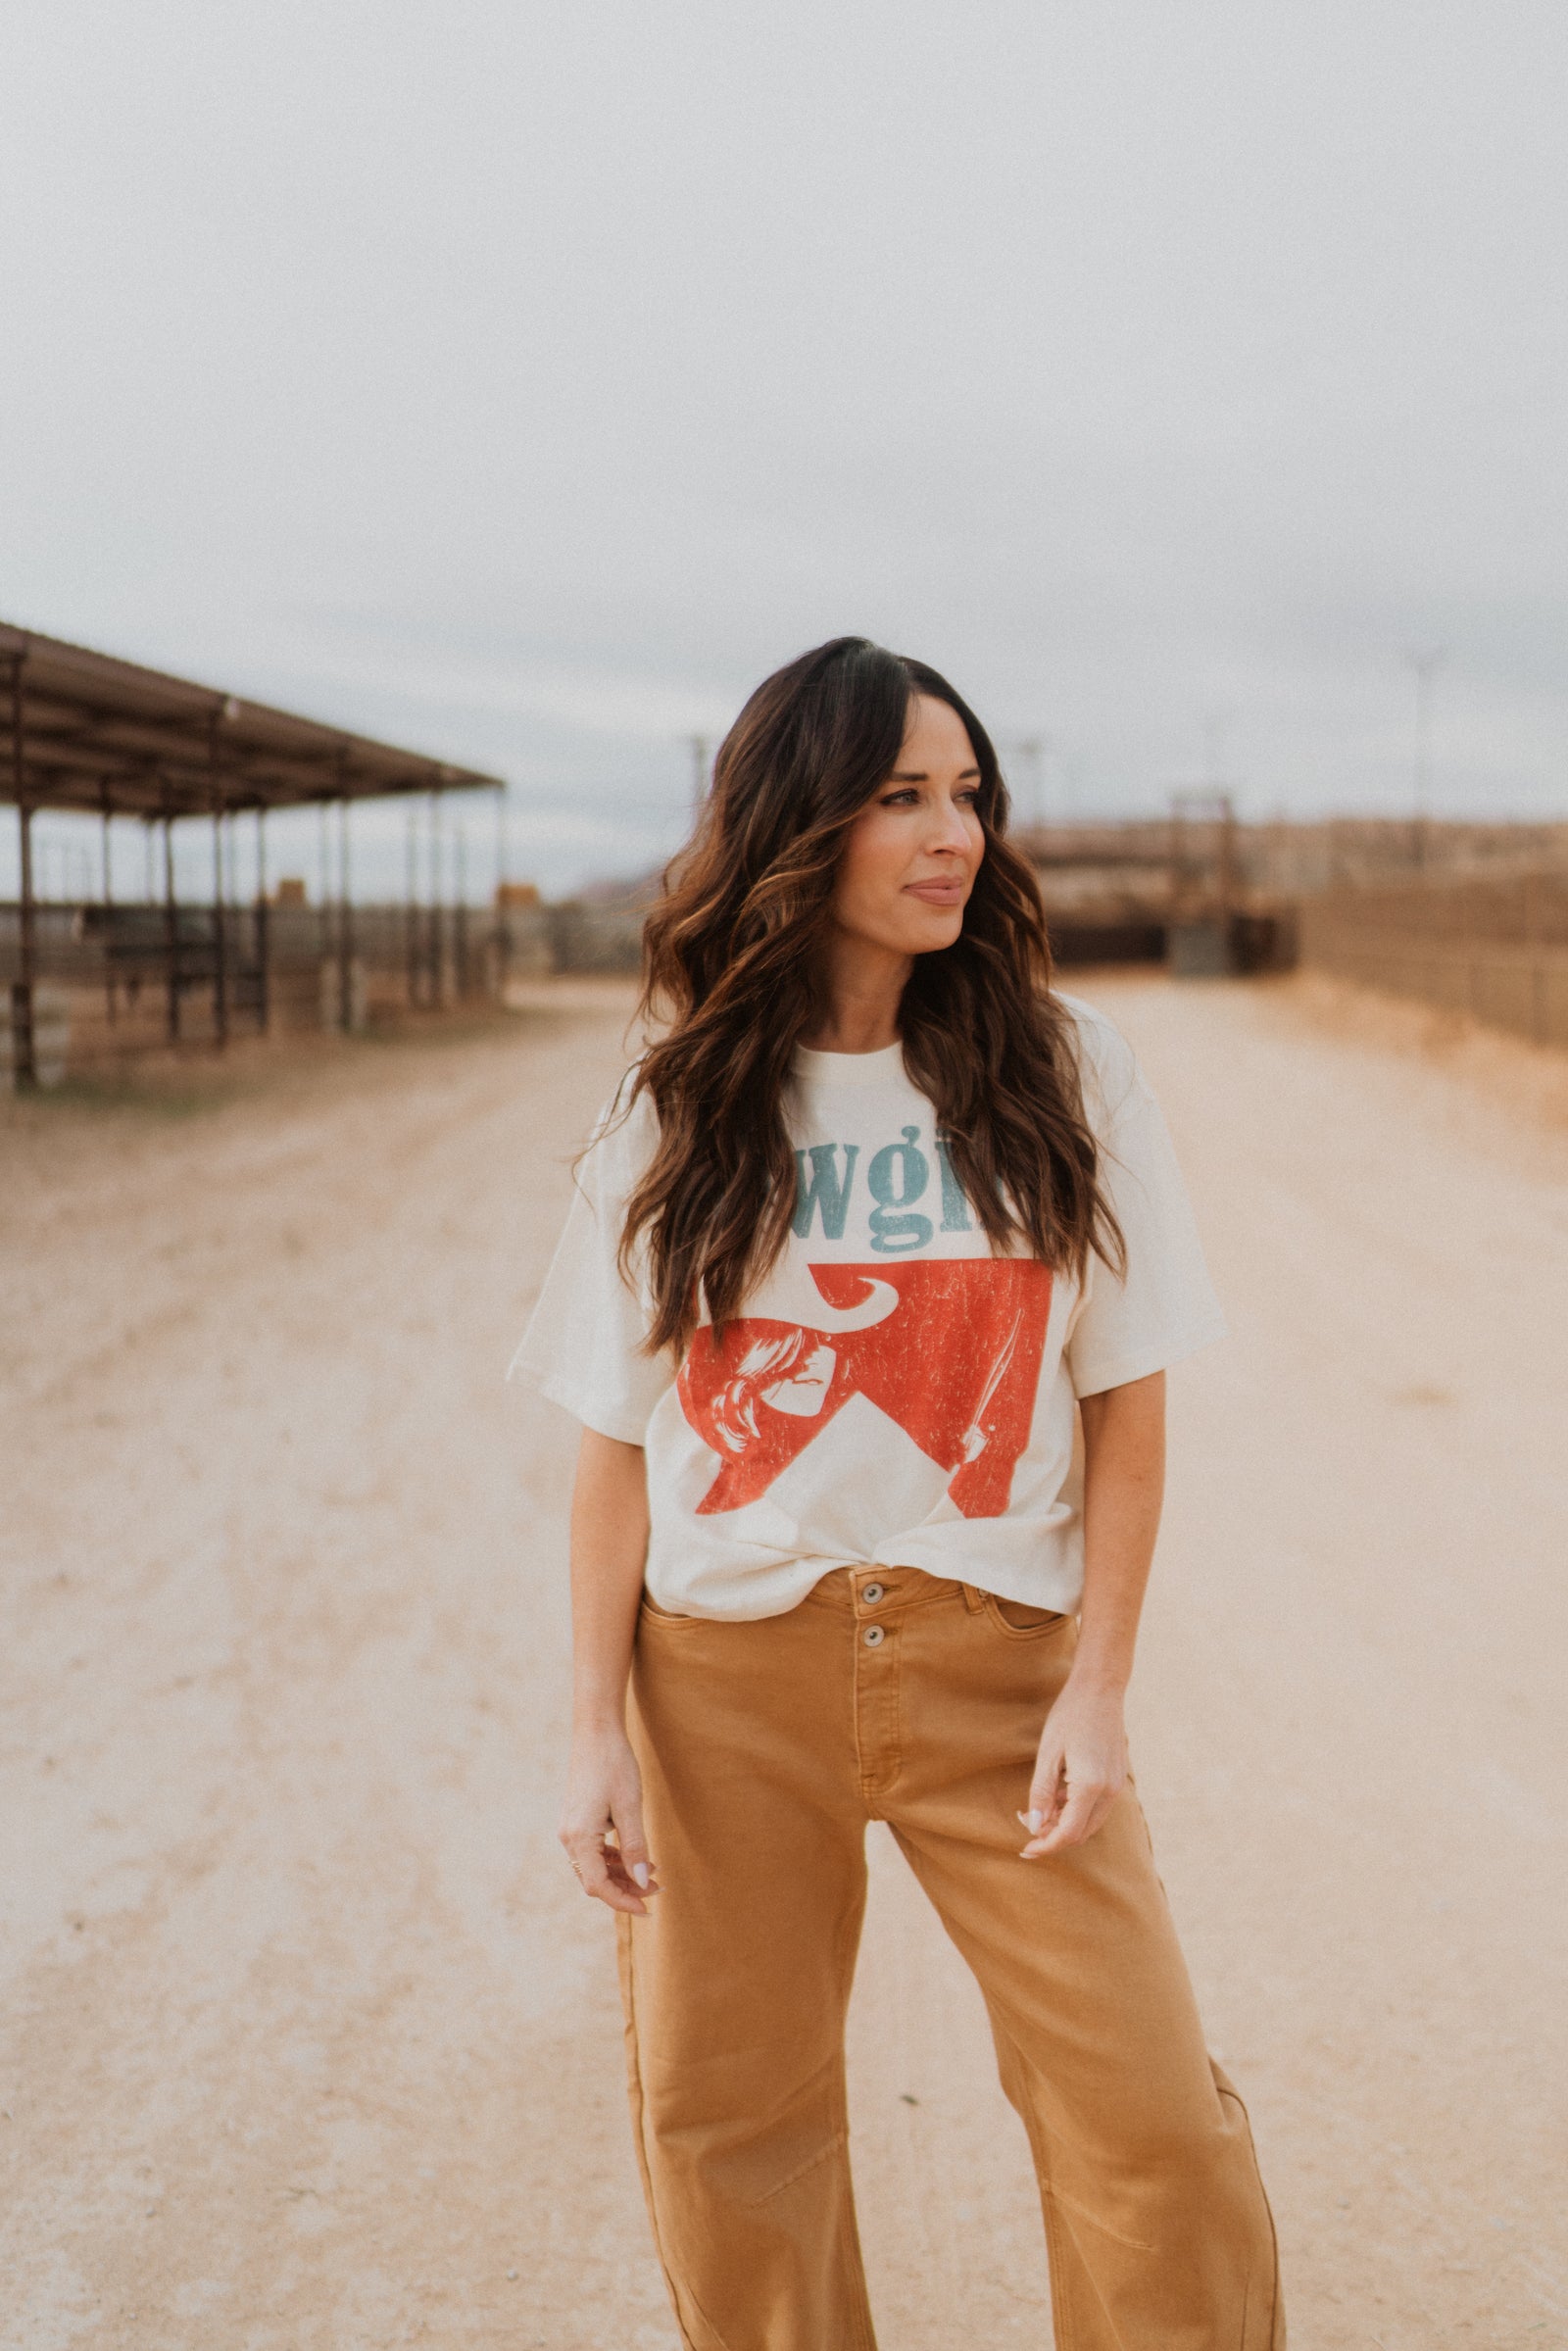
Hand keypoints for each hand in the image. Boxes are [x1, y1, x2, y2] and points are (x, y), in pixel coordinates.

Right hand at [559, 1723, 659, 1915]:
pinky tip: (635, 1856)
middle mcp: (569, 1836)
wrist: (596, 1730)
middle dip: (625, 1889)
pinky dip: (613, 1858)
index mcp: (579, 1836)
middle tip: (658, 1890)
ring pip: (594, 1866)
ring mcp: (570, 1827)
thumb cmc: (614, 1765)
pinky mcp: (577, 1819)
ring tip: (652, 1874)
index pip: (598, 1886)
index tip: (647, 1909)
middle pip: (594, 1879)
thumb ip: (635, 1846)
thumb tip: (642, 1882)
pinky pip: (593, 1850)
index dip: (622, 1901)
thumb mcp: (630, 1807)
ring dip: (621, 1874)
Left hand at [1018, 1674, 1127, 1857]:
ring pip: (1089, 1823)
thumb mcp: (1047, 1754)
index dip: (1045, 1846)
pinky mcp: (1117, 1779)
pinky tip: (1057, 1795)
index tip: (1025, 1849)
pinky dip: (1076, 1811)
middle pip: (1080, 1834)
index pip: (1068, 1834)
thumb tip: (1035, 1827)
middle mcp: (1109, 1792)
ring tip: (1038, 1808)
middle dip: (1052, 1836)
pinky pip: (1096, 1808)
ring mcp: (1117, 1786)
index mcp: (1090, 1787)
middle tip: (1026, 1822)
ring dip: (1064, 1824)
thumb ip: (1041, 1793)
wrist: (1100, 1689)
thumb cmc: (1069, 1716)